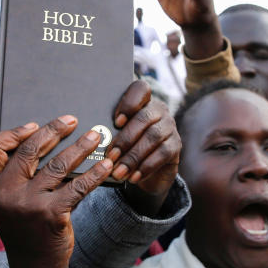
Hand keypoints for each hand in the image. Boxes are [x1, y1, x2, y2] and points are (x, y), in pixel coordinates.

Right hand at [0, 117, 113, 267]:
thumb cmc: (26, 230)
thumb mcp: (7, 203)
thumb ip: (15, 176)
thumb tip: (42, 137)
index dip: (13, 133)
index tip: (34, 126)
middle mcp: (5, 193)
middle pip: (30, 149)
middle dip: (54, 130)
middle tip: (71, 120)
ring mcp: (28, 204)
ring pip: (58, 164)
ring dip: (81, 146)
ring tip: (95, 137)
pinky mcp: (52, 214)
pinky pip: (78, 186)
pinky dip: (95, 173)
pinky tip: (106, 165)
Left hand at [106, 80, 180, 214]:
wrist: (145, 172)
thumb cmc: (124, 149)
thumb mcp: (115, 137)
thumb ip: (108, 130)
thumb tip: (91, 135)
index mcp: (142, 101)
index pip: (140, 89)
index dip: (129, 103)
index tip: (116, 122)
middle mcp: (158, 110)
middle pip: (144, 118)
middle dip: (125, 139)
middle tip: (110, 156)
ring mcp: (169, 126)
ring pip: (153, 137)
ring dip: (133, 156)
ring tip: (118, 172)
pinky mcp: (176, 145)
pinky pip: (163, 153)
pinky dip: (146, 167)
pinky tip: (133, 177)